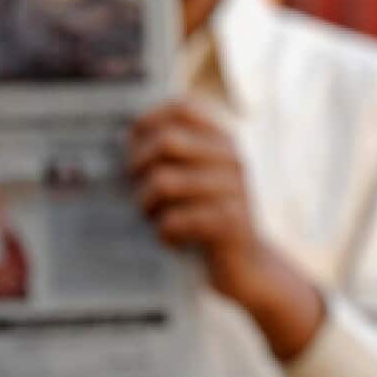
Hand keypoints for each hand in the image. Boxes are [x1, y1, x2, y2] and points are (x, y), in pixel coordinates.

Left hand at [129, 101, 323, 359]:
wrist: (251, 268)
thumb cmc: (211, 222)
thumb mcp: (198, 182)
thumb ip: (175, 157)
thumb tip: (125, 139)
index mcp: (224, 142)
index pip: (184, 109)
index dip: (149, 120)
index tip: (131, 143)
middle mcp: (232, 159)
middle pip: (167, 141)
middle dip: (140, 166)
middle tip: (138, 192)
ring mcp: (235, 189)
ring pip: (165, 181)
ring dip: (147, 204)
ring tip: (154, 218)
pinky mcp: (230, 223)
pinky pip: (176, 220)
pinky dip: (164, 233)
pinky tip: (171, 240)